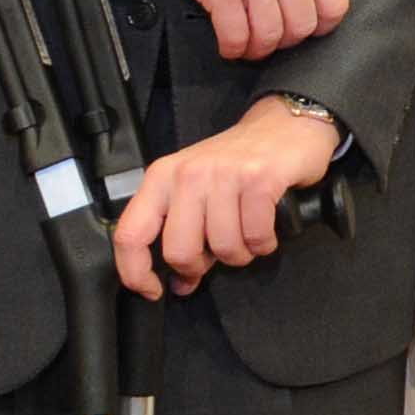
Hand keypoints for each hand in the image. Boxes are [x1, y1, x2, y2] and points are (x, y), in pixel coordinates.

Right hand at [107, 0, 347, 60]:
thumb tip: (306, 3)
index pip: (334, 5)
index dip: (318, 26)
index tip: (299, 27)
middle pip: (303, 27)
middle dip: (284, 41)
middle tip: (266, 36)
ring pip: (270, 36)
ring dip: (256, 48)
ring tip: (245, 42)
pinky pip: (236, 36)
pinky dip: (231, 48)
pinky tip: (227, 42)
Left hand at [113, 94, 341, 296]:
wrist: (285, 124)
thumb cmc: (239, 162)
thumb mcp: (197, 192)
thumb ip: (183, 236)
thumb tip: (180, 284)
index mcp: (161, 178)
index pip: (130, 235)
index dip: (136, 273)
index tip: (154, 291)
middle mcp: (187, 174)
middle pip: (179, 251)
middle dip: (201, 265)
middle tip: (216, 255)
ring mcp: (223, 174)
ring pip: (223, 247)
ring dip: (241, 253)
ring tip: (248, 236)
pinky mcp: (259, 178)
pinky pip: (256, 235)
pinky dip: (264, 243)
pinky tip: (266, 231)